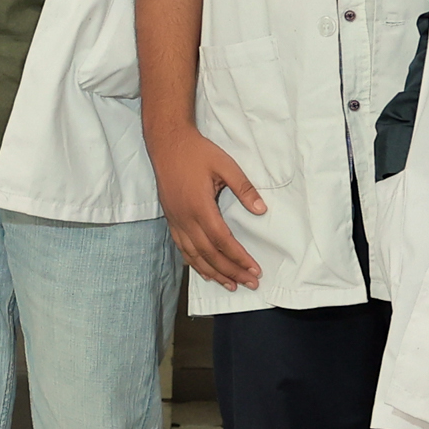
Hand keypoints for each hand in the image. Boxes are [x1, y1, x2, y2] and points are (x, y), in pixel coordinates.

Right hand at [150, 119, 264, 289]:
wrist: (167, 144)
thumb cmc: (197, 152)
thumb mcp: (226, 165)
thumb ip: (244, 188)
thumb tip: (262, 210)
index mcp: (200, 206)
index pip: (223, 240)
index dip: (239, 258)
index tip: (254, 270)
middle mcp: (186, 218)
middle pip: (209, 254)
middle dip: (231, 271)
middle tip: (249, 283)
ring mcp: (176, 220)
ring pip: (194, 255)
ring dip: (213, 272)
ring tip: (230, 284)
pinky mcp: (171, 219)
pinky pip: (182, 248)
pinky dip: (194, 263)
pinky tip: (204, 271)